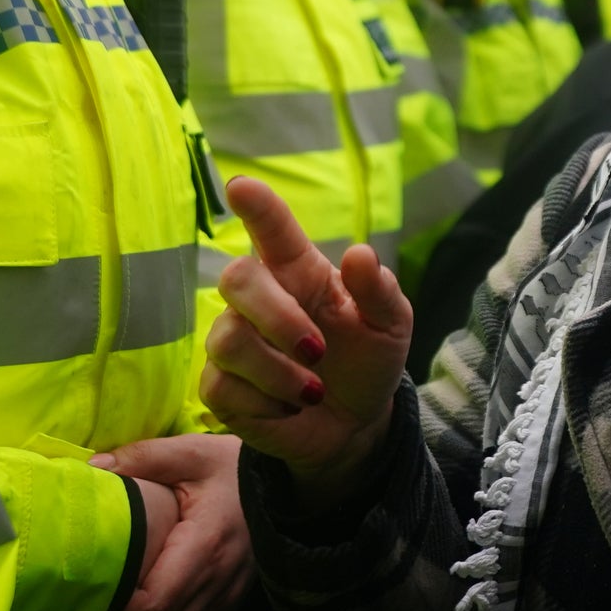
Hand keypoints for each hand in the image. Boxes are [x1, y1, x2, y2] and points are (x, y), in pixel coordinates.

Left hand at [93, 434, 252, 610]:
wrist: (282, 484)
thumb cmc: (230, 466)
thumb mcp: (188, 451)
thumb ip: (141, 457)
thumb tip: (93, 467)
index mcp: (206, 546)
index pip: (155, 605)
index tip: (88, 593)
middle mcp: (220, 582)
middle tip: (87, 608)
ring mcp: (226, 600)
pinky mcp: (227, 608)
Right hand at [199, 177, 413, 503]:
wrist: (356, 423)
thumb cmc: (368, 359)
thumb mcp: (391, 326)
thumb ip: (378, 290)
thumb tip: (360, 254)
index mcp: (300, 272)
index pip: (273, 229)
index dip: (257, 207)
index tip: (241, 187)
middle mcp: (260, 300)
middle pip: (236, 278)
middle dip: (277, 317)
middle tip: (317, 351)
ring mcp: (234, 341)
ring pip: (228, 340)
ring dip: (278, 373)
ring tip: (312, 391)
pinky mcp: (220, 387)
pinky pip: (221, 386)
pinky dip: (265, 404)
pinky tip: (289, 409)